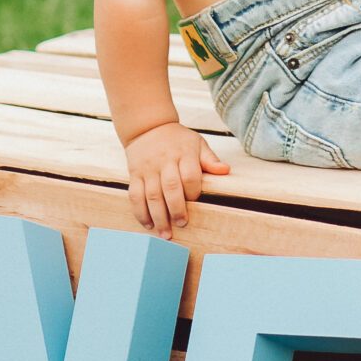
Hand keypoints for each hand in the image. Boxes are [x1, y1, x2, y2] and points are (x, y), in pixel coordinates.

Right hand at [122, 121, 226, 236]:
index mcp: (183, 154)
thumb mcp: (197, 143)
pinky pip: (135, 196)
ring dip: (158, 217)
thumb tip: (225, 170)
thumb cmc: (178, 140)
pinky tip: (148, 224)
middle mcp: (164, 162)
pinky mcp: (134, 175)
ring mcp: (148, 169)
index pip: (190, 176)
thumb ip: (210, 159)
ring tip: (165, 233)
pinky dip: (140, 212)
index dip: (193, 192)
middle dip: (176, 209)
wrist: (148, 127)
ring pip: (152, 195)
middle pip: (170, 188)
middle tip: (182, 224)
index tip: (196, 202)